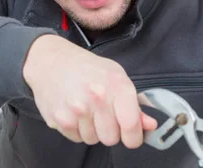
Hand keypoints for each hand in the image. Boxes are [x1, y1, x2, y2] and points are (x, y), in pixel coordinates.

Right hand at [22, 34, 157, 147]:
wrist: (51, 62)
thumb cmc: (88, 69)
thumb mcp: (116, 77)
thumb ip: (135, 104)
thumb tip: (151, 126)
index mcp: (117, 85)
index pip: (131, 127)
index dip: (134, 137)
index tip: (131, 135)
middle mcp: (97, 97)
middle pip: (112, 139)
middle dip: (110, 131)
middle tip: (103, 114)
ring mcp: (76, 109)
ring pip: (93, 140)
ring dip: (92, 129)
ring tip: (86, 109)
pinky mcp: (59, 119)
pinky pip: (76, 138)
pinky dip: (77, 129)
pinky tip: (73, 111)